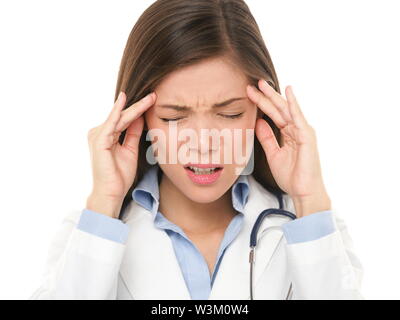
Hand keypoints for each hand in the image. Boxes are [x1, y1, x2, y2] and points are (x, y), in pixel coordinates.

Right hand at [86, 91, 156, 216]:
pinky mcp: (99, 140)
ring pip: (121, 117)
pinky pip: (112, 122)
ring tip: (150, 98)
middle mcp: (100, 133)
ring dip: (135, 107)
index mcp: (107, 135)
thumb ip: (133, 133)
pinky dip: (118, 111)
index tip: (153, 100)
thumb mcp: (130, 150)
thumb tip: (140, 117)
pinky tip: (124, 99)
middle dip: (139, 105)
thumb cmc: (119, 175)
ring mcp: (98, 135)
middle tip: (154, 94)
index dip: (139, 109)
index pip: (125, 119)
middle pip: (123, 116)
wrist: (111, 192)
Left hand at [246, 79, 330, 216]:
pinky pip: (298, 117)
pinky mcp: (307, 136)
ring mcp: (303, 131)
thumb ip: (267, 138)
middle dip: (266, 96)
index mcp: (289, 134)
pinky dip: (293, 104)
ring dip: (274, 96)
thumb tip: (258, 122)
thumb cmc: (292, 176)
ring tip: (262, 84)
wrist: (303, 191)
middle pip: (279, 109)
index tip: (249, 94)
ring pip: (285, 110)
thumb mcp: (273, 154)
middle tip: (253, 83)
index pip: (274, 115)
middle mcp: (297, 130)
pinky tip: (287, 91)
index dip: (262, 104)